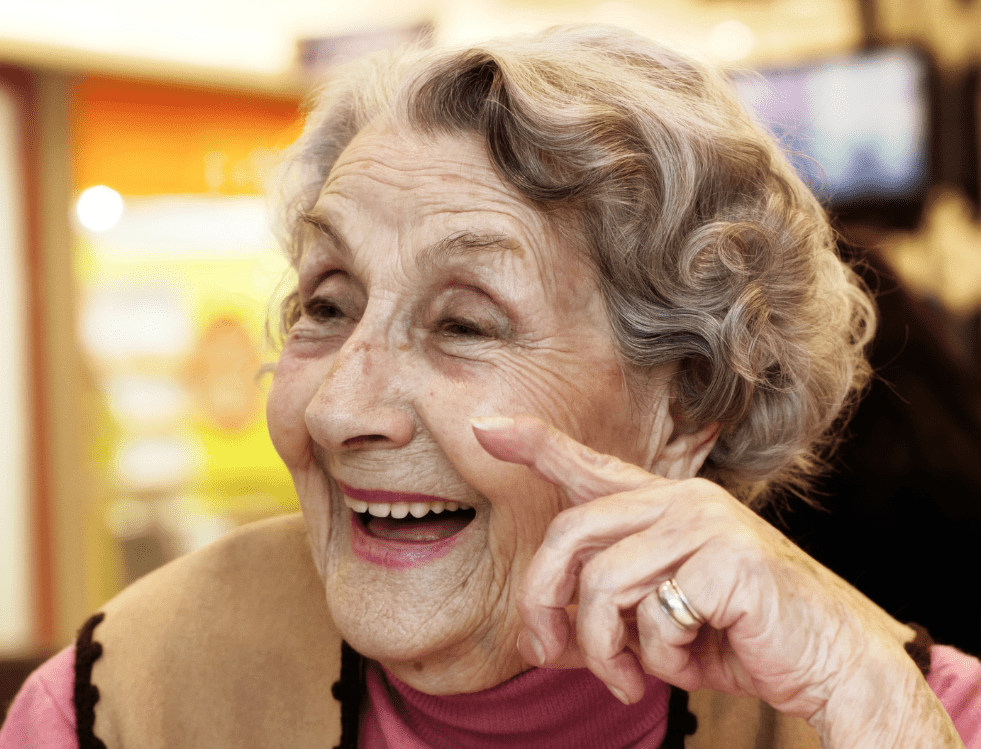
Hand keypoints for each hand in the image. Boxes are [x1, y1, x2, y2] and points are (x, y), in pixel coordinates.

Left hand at [471, 415, 960, 746]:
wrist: (829, 664)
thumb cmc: (739, 638)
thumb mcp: (662, 616)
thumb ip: (610, 604)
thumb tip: (539, 629)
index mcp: (666, 505)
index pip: (590, 465)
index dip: (536, 444)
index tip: (486, 426)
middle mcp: (684, 501)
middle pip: (570, 536)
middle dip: (544, 603)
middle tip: (548, 652)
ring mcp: (708, 525)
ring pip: (603, 585)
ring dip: (606, 649)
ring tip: (631, 678)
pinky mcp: (730, 562)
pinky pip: (655, 618)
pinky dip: (660, 660)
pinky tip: (689, 664)